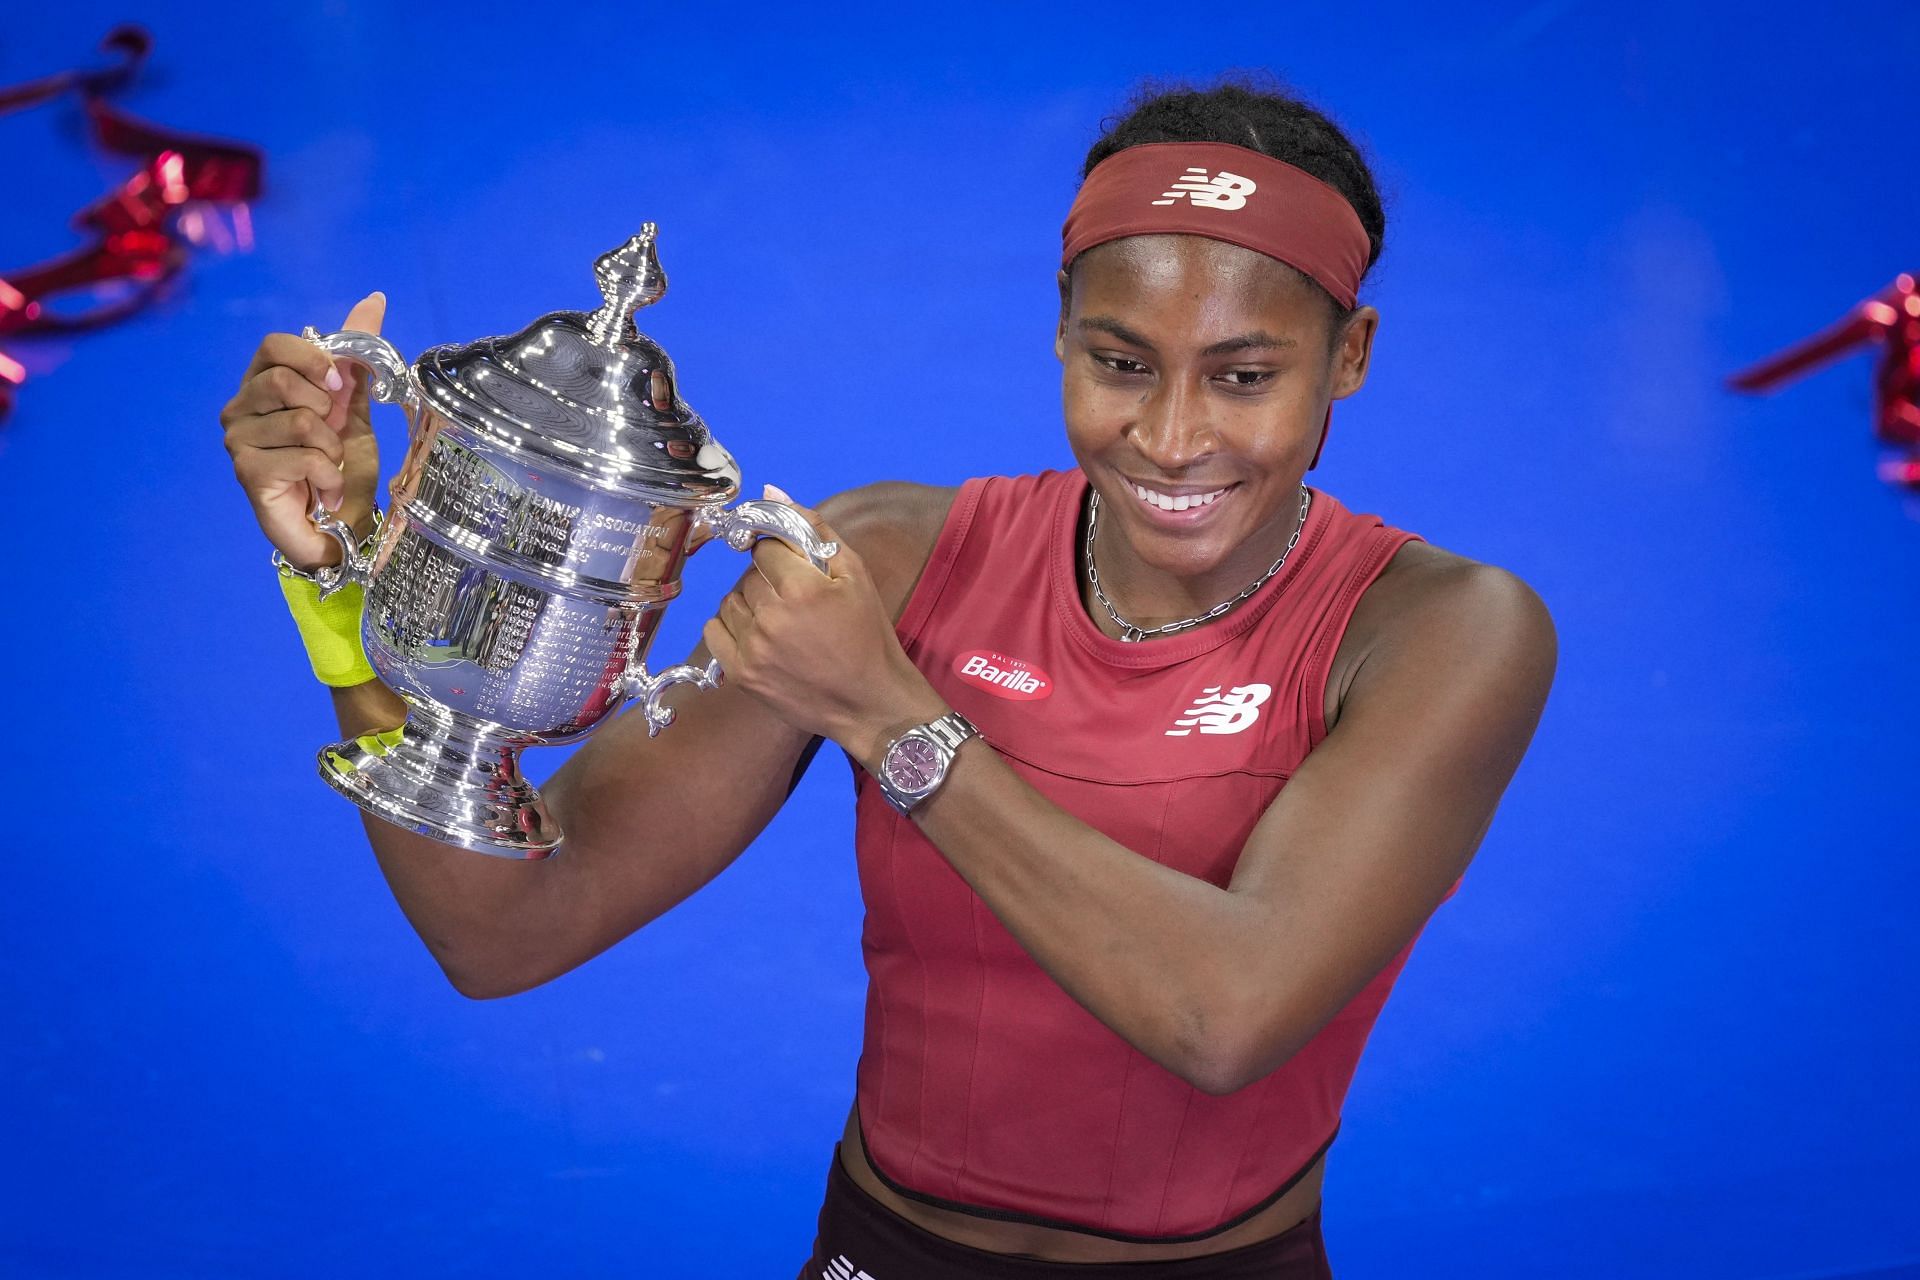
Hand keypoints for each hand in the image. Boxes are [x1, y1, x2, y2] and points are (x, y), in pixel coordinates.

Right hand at [221, 292, 386, 570]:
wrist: (344, 526)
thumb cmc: (343, 467)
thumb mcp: (356, 406)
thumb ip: (357, 357)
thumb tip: (375, 299)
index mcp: (261, 383)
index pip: (274, 344)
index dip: (314, 360)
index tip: (340, 386)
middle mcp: (240, 408)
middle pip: (283, 380)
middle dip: (327, 411)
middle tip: (333, 437)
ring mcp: (238, 441)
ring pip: (300, 421)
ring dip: (332, 449)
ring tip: (330, 467)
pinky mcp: (248, 474)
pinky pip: (304, 456)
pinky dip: (330, 476)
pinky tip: (326, 490)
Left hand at [701, 485, 945, 757]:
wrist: (871, 702)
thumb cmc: (869, 635)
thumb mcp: (856, 574)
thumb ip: (813, 528)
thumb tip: (770, 491)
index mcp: (800, 588)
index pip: (764, 547)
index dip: (781, 555)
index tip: (798, 572)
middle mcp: (770, 617)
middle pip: (747, 574)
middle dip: (768, 580)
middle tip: (795, 600)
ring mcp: (752, 649)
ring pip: (730, 601)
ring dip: (750, 603)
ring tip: (780, 620)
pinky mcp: (741, 675)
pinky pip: (714, 631)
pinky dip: (731, 627)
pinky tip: (759, 635)